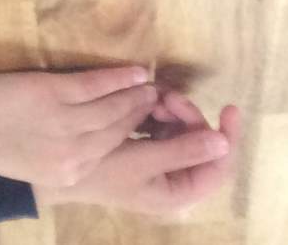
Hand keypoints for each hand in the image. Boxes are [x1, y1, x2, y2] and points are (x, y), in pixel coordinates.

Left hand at [0, 66, 159, 186]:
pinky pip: (94, 85)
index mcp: (69, 174)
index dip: (136, 133)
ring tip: (151, 84)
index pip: (114, 152)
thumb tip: (87, 135)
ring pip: (114, 108)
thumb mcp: (32, 161)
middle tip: (163, 100)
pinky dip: (119, 77)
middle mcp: (74, 155)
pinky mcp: (50, 95)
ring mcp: (64, 124)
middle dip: (145, 114)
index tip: (152, 121)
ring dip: (137, 94)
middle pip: (122, 131)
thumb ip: (62, 154)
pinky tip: (136, 71)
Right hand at [37, 92, 241, 215]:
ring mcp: (160, 162)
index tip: (229, 108)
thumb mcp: (140, 162)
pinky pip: (164, 127)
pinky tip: (146, 101)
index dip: (228, 138)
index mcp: (179, 192)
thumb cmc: (98, 171)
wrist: (58, 170)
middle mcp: (175, 179)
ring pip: (182, 132)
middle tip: (167, 96)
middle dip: (189, 117)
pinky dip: (159, 112)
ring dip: (173, 111)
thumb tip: (223, 142)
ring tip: (154, 96)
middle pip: (201, 144)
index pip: (219, 168)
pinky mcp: (145, 148)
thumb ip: (181, 152)